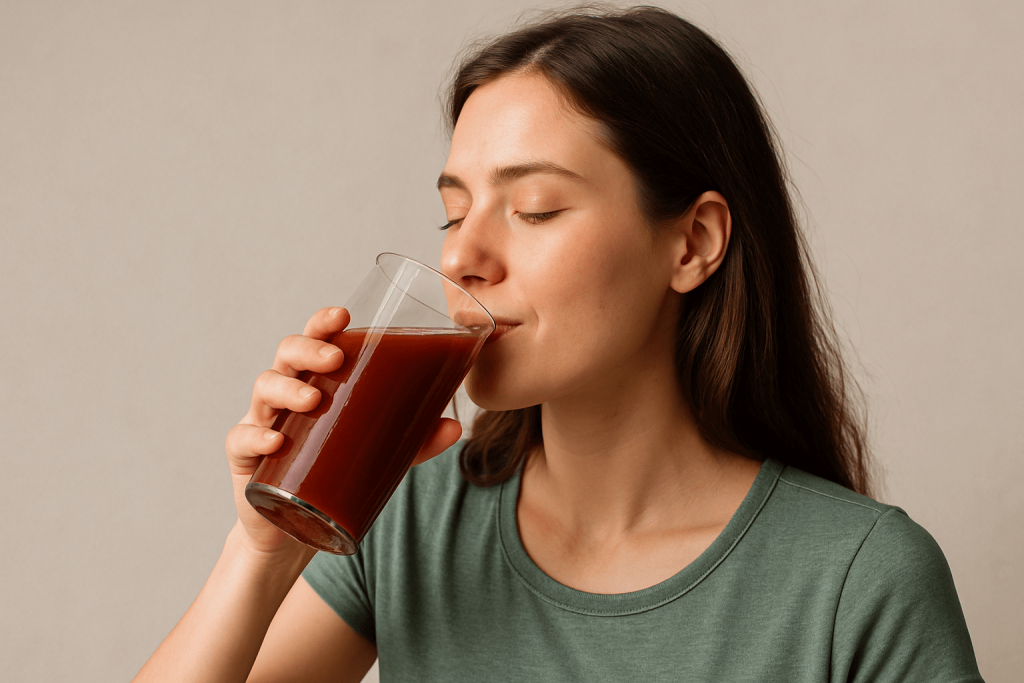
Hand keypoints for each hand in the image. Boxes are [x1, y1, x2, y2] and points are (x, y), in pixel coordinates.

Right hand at [224, 307, 462, 557]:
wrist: (293, 527)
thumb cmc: (334, 471)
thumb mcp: (380, 453)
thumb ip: (415, 440)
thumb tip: (455, 427)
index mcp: (315, 382)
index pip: (315, 341)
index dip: (323, 324)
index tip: (343, 316)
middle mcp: (285, 395)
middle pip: (286, 355)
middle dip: (308, 350)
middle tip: (334, 360)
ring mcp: (261, 423)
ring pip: (264, 389)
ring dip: (287, 390)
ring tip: (313, 400)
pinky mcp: (246, 459)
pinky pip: (242, 439)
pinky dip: (257, 436)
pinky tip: (276, 441)